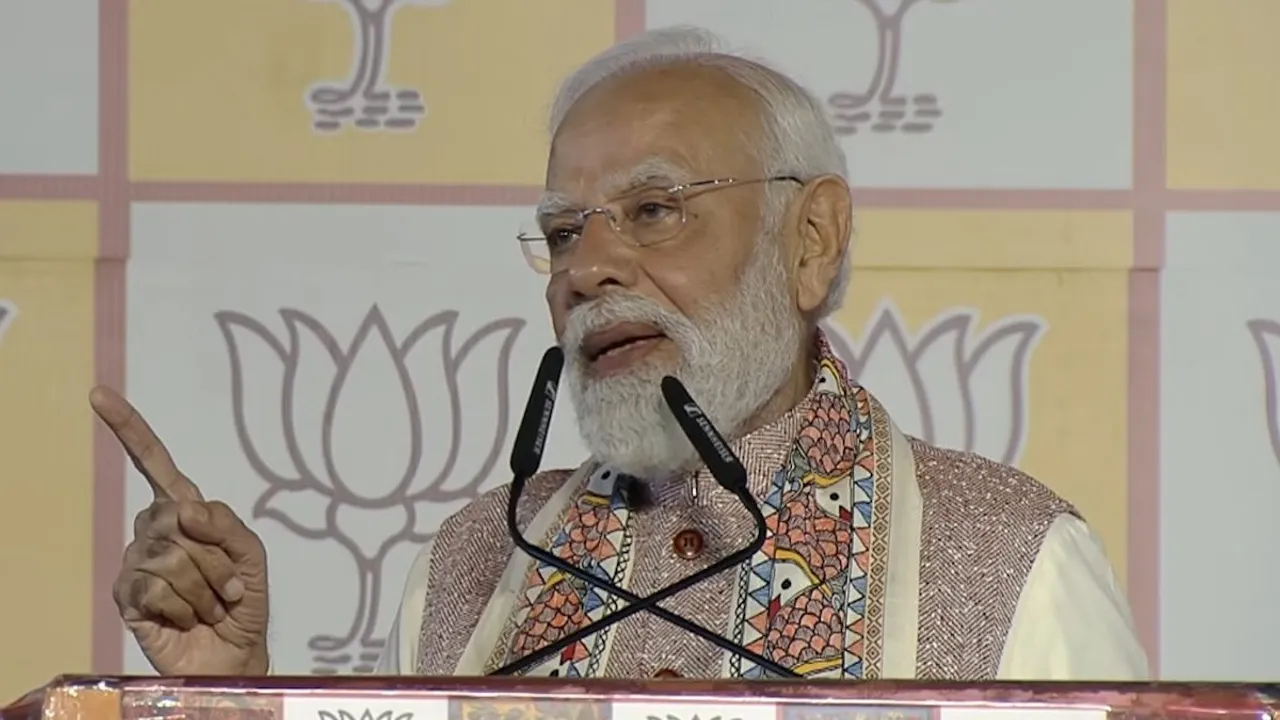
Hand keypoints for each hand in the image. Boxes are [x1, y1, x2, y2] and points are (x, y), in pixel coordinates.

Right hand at [92, 386, 270, 674]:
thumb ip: (226, 524)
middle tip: (227, 586)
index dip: (128, 429)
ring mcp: (136, 561)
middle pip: (178, 519)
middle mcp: (153, 529)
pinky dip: (185, 606)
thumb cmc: (242, 599)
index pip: (153, 463)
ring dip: (204, 588)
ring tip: (210, 604)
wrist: (234, 652)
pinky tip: (187, 618)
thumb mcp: (251, 554)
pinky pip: (157, 588)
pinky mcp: (127, 595)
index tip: (99, 395)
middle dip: (215, 557)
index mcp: (182, 509)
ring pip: (170, 556)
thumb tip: (184, 509)